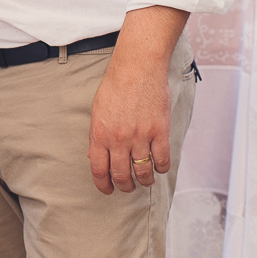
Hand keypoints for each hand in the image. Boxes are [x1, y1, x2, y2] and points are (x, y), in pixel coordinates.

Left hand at [87, 58, 171, 194]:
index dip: (103, 185)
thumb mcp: (97, 110)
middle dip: (124, 186)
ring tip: (145, 180)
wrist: (137, 67)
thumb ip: (96, 136)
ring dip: (144, 181)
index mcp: (100, 134)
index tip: (108, 190)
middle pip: (122, 175)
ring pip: (143, 172)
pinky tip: (159, 166)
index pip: (99, 170)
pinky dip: (161, 168)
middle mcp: (119, 139)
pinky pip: (162, 160)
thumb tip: (94, 158)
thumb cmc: (115, 86)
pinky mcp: (160, 131)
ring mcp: (140, 136)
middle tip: (128, 186)